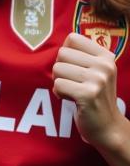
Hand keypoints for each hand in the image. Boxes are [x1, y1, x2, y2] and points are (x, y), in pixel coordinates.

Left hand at [52, 32, 125, 149]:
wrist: (108, 127)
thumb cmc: (93, 95)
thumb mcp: (94, 70)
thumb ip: (80, 54)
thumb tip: (58, 39)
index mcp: (106, 56)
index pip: (72, 38)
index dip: (67, 53)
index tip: (76, 68)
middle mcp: (105, 66)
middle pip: (62, 53)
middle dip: (61, 69)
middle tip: (74, 82)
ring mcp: (98, 80)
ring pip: (57, 69)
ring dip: (59, 82)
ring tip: (74, 91)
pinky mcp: (88, 94)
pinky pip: (58, 85)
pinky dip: (59, 93)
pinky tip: (72, 99)